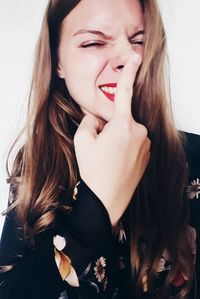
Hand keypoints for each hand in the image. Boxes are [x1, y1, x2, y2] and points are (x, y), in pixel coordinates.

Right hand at [74, 54, 150, 225]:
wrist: (106, 200)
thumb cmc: (93, 170)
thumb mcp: (82, 140)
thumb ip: (89, 120)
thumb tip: (96, 116)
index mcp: (123, 124)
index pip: (124, 92)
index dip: (128, 73)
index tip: (135, 57)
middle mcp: (140, 131)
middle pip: (121, 119)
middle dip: (109, 126)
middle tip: (100, 147)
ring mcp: (146, 144)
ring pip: (128, 132)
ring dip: (117, 138)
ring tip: (108, 157)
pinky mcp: (148, 155)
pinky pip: (135, 143)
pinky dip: (125, 147)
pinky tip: (117, 162)